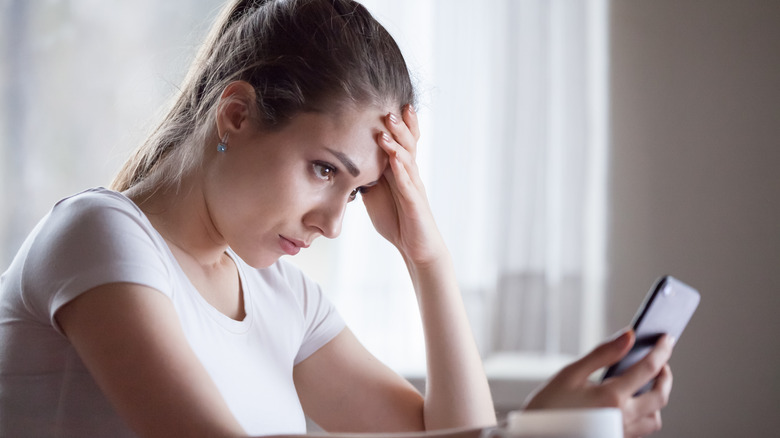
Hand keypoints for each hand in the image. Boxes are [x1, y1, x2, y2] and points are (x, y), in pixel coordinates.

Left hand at [361, 105, 445, 265]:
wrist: (416, 247)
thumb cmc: (397, 219)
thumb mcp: (375, 194)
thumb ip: (365, 177)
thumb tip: (345, 163)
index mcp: (400, 170)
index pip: (400, 141)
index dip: (397, 124)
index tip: (387, 102)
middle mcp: (409, 174)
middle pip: (407, 143)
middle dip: (399, 125)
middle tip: (389, 107)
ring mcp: (414, 187)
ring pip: (407, 158)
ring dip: (397, 142)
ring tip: (388, 126)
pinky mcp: (415, 203)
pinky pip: (408, 183)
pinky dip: (401, 170)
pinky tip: (394, 159)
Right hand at [524, 330, 673, 437]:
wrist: (536, 437)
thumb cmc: (548, 406)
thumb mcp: (570, 373)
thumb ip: (602, 354)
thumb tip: (628, 336)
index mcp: (611, 396)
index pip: (648, 369)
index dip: (661, 351)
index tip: (666, 338)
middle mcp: (622, 417)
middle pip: (660, 396)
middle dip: (666, 376)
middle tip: (661, 362)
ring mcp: (621, 432)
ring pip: (655, 418)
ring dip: (656, 399)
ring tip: (646, 384)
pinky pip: (641, 430)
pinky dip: (644, 414)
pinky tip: (630, 404)